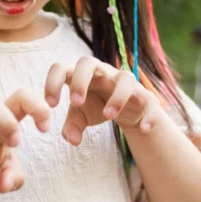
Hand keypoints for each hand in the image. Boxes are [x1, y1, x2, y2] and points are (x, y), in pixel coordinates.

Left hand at [44, 57, 162, 145]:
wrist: (125, 110)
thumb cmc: (96, 106)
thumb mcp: (81, 117)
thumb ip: (72, 126)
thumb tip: (72, 140)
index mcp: (81, 75)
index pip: (62, 68)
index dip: (53, 82)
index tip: (51, 104)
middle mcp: (101, 73)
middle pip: (88, 61)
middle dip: (80, 81)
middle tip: (76, 102)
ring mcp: (124, 82)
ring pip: (124, 78)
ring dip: (117, 97)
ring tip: (108, 116)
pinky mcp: (144, 95)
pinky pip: (149, 100)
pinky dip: (148, 115)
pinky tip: (144, 129)